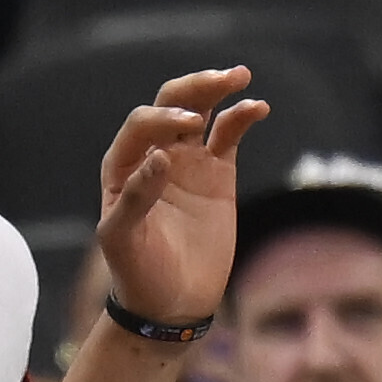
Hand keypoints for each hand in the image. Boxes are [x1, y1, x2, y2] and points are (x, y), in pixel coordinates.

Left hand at [92, 66, 267, 329]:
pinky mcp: (218, 174)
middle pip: (172, 104)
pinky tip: (258, 108)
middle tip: (224, 79)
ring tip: (241, 77)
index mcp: (123, 166)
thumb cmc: (137, 274)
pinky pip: (230, 135)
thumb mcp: (123, 240)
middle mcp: (154, 155)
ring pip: (203, 111)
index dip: (163, 117)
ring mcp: (188, 161)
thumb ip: (136, 197)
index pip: (143, 124)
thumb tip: (160, 156)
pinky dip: (242, 117)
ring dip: (218, 90)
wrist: (171, 304)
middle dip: (195, 88)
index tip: (188, 127)